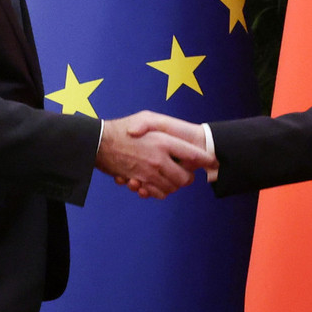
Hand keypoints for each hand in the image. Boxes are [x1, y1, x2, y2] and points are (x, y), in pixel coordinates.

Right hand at [96, 116, 211, 198]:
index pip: (194, 155)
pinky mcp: (139, 181)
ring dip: (173, 184)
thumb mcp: (147, 118)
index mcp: (164, 141)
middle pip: (186, 178)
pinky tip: (154, 182)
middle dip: (187, 177)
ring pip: (172, 188)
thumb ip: (166, 126)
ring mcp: (149, 173)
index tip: (212, 162)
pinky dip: (158, 191)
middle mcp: (159, 159)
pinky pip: (157, 193)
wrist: (98, 142)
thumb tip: (182, 142)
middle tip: (185, 171)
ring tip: (168, 176)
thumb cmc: (123, 128)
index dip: (206, 160)